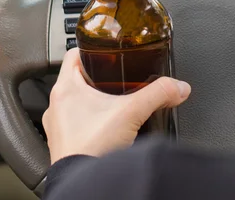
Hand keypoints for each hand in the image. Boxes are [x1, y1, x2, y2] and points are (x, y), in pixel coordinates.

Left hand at [42, 48, 190, 163]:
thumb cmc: (92, 148)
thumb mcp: (132, 112)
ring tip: (112, 101)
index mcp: (65, 88)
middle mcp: (56, 105)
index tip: (102, 50)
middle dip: (96, 76)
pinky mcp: (63, 145)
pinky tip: (105, 126)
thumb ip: (158, 94)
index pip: (72, 54)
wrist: (85, 186)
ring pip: (74, 102)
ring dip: (91, 99)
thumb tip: (177, 86)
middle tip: (114, 75)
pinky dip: (88, 121)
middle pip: (76, 78)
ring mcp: (57, 126)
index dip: (89, 49)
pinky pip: (74, 124)